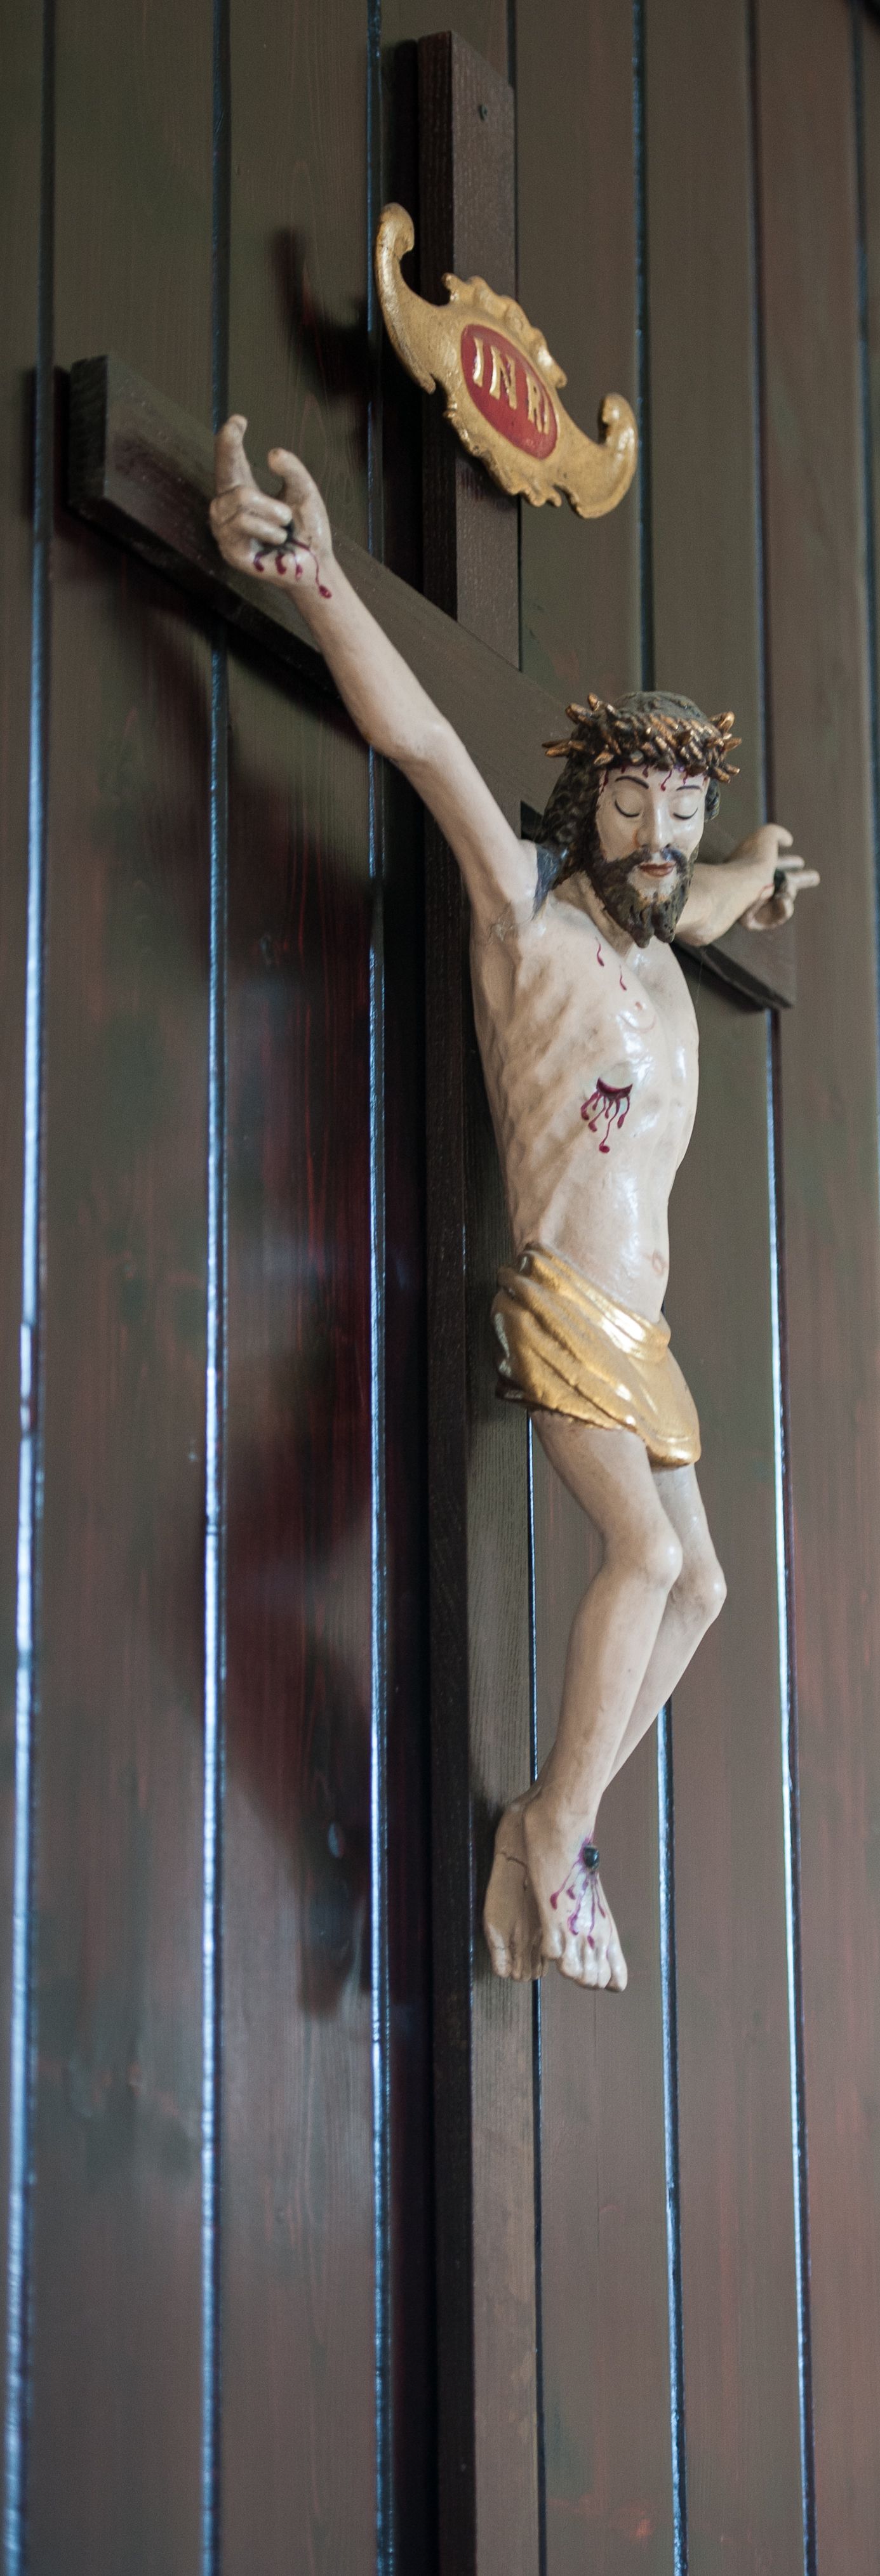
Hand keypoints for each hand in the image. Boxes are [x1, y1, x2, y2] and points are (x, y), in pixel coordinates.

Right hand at [209, 416, 334, 599]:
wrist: (315, 565)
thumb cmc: (308, 530)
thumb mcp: (304, 491)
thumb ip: (292, 470)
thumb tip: (272, 454)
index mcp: (246, 493)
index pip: (231, 463)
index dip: (229, 441)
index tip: (238, 420)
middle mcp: (230, 509)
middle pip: (224, 472)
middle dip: (231, 451)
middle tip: (242, 437)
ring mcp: (226, 531)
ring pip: (238, 497)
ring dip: (270, 508)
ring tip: (284, 522)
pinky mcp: (231, 551)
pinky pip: (242, 523)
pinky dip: (267, 528)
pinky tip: (279, 538)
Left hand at [731, 823, 819, 929]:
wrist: (737, 888)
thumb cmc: (751, 861)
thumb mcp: (765, 836)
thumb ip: (777, 834)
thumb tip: (788, 841)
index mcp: (750, 864)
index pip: (771, 863)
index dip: (788, 861)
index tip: (801, 862)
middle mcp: (749, 884)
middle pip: (778, 883)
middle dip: (799, 879)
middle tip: (815, 877)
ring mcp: (749, 903)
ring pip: (780, 901)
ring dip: (789, 894)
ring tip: (786, 890)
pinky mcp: (750, 921)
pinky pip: (774, 917)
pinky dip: (782, 910)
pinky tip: (782, 902)